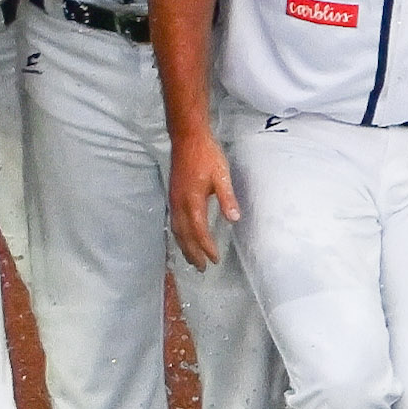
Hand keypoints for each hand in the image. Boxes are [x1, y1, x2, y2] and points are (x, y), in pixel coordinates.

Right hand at [169, 128, 240, 270]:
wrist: (187, 139)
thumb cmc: (206, 156)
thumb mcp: (221, 176)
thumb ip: (227, 198)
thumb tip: (234, 219)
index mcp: (192, 201)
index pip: (199, 231)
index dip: (206, 247)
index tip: (214, 259)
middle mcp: (179, 204)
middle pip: (184, 235)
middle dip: (192, 253)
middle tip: (201, 269)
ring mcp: (174, 200)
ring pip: (177, 230)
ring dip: (184, 246)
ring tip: (191, 259)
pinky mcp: (173, 196)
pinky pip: (174, 222)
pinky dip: (179, 235)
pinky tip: (183, 237)